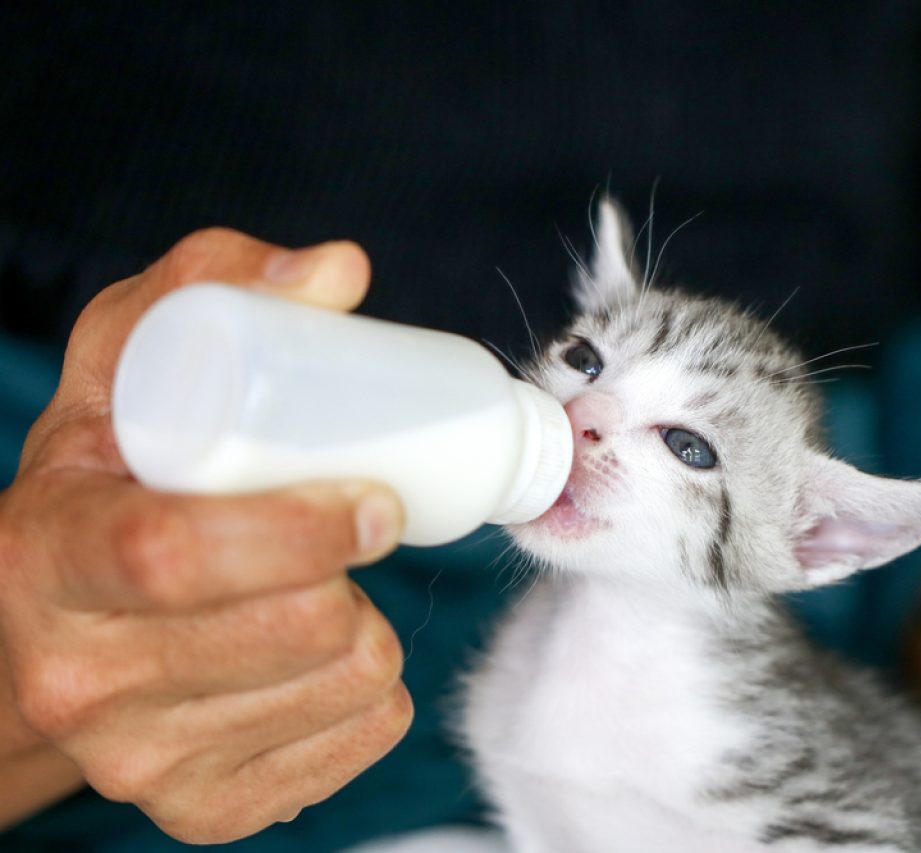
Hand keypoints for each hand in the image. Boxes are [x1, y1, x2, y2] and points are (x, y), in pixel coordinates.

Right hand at [0, 228, 411, 841]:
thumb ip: (211, 289)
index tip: (379, 501)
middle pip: (288, 629)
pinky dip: (374, 690)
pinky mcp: (206, 809)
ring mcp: (144, 760)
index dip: (298, 530)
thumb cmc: (107, 483)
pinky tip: (323, 654)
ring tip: (321, 588)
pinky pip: (361, 738)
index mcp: (50, 555)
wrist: (45, 634)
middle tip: (354, 526)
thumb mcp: (123, 368)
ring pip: (343, 685)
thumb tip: (340, 271)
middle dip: (353, 571)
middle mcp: (82, 678)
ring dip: (370, 622)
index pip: (176, 556)